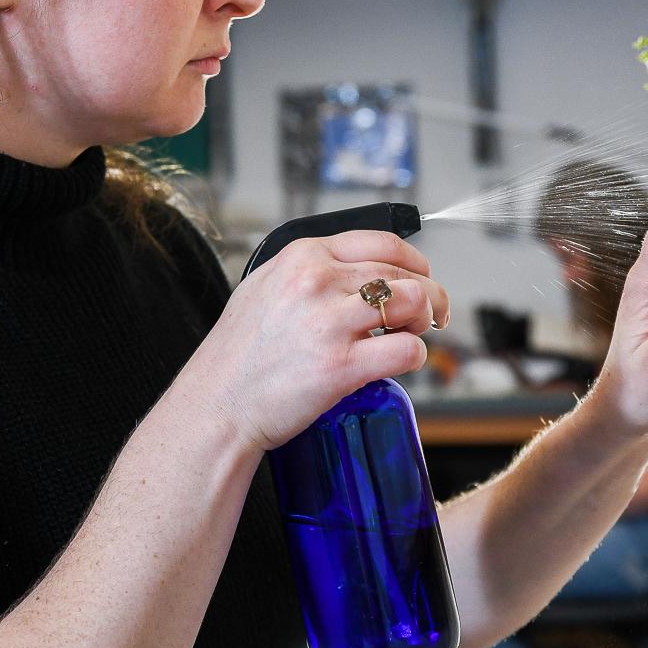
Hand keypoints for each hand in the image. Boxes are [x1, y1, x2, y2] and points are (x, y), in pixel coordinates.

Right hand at [193, 231, 451, 452]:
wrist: (216, 405)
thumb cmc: (238, 356)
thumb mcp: (265, 288)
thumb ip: (308, 271)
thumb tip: (355, 269)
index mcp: (302, 257)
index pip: (383, 242)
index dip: (414, 261)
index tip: (421, 278)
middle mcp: (316, 281)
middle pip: (404, 272)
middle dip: (429, 294)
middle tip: (431, 315)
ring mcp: (329, 323)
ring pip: (414, 302)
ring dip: (426, 319)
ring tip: (414, 334)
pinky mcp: (341, 366)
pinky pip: (407, 350)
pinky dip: (415, 356)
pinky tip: (400, 362)